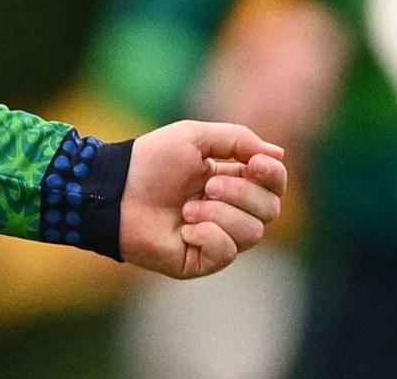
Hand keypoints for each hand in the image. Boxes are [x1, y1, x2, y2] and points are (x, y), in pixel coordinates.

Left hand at [119, 121, 288, 277]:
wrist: (117, 190)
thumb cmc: (151, 161)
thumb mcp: (195, 137)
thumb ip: (238, 140)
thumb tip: (278, 154)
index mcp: (232, 180)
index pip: (274, 184)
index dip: (273, 175)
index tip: (255, 165)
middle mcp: (230, 210)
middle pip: (270, 209)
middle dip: (241, 194)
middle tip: (207, 185)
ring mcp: (218, 237)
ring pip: (252, 233)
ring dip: (219, 214)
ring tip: (187, 208)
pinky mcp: (202, 260)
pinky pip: (227, 252)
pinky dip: (207, 235)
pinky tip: (184, 229)